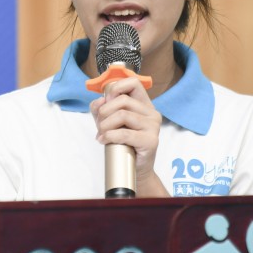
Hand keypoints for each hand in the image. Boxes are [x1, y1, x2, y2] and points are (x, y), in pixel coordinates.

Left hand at [90, 76, 168, 196]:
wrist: (136, 170)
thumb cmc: (123, 144)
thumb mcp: (109, 122)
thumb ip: (101, 108)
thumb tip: (99, 101)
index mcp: (144, 105)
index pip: (133, 82)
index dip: (116, 88)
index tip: (107, 100)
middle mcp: (152, 113)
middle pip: (123, 100)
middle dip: (104, 111)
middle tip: (100, 124)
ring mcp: (153, 127)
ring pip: (122, 114)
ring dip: (105, 124)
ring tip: (101, 133)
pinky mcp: (151, 141)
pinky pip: (124, 133)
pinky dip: (109, 135)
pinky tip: (103, 140)